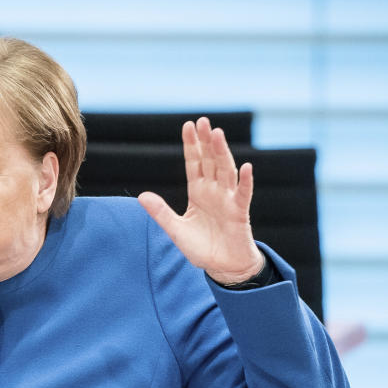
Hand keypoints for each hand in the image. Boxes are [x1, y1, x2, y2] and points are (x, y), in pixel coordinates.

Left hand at [137, 117, 264, 283]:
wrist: (222, 267)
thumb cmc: (201, 247)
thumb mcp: (175, 229)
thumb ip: (160, 212)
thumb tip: (141, 196)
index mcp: (198, 192)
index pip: (194, 163)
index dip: (191, 145)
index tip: (188, 125)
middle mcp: (214, 191)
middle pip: (210, 161)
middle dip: (206, 142)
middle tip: (203, 121)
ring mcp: (227, 200)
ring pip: (225, 171)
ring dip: (222, 153)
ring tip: (218, 135)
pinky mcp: (239, 213)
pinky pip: (243, 195)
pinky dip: (244, 182)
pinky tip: (245, 167)